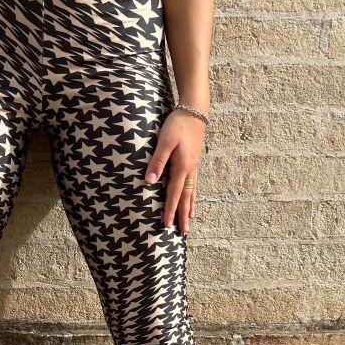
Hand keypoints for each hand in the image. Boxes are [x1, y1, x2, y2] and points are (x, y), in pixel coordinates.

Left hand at [144, 109, 206, 233]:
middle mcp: (190, 170)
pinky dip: (193, 196)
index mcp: (182, 167)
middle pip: (186, 197)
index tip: (166, 225)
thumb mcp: (164, 142)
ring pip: (192, 192)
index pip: (174, 194)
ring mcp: (194, 167)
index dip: (169, 210)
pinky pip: (194, 184)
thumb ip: (157, 162)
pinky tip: (192, 199)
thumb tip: (149, 182)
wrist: (194, 111)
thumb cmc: (177, 125)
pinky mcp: (194, 162)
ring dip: (189, 208)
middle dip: (183, 215)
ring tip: (189, 221)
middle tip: (184, 232)